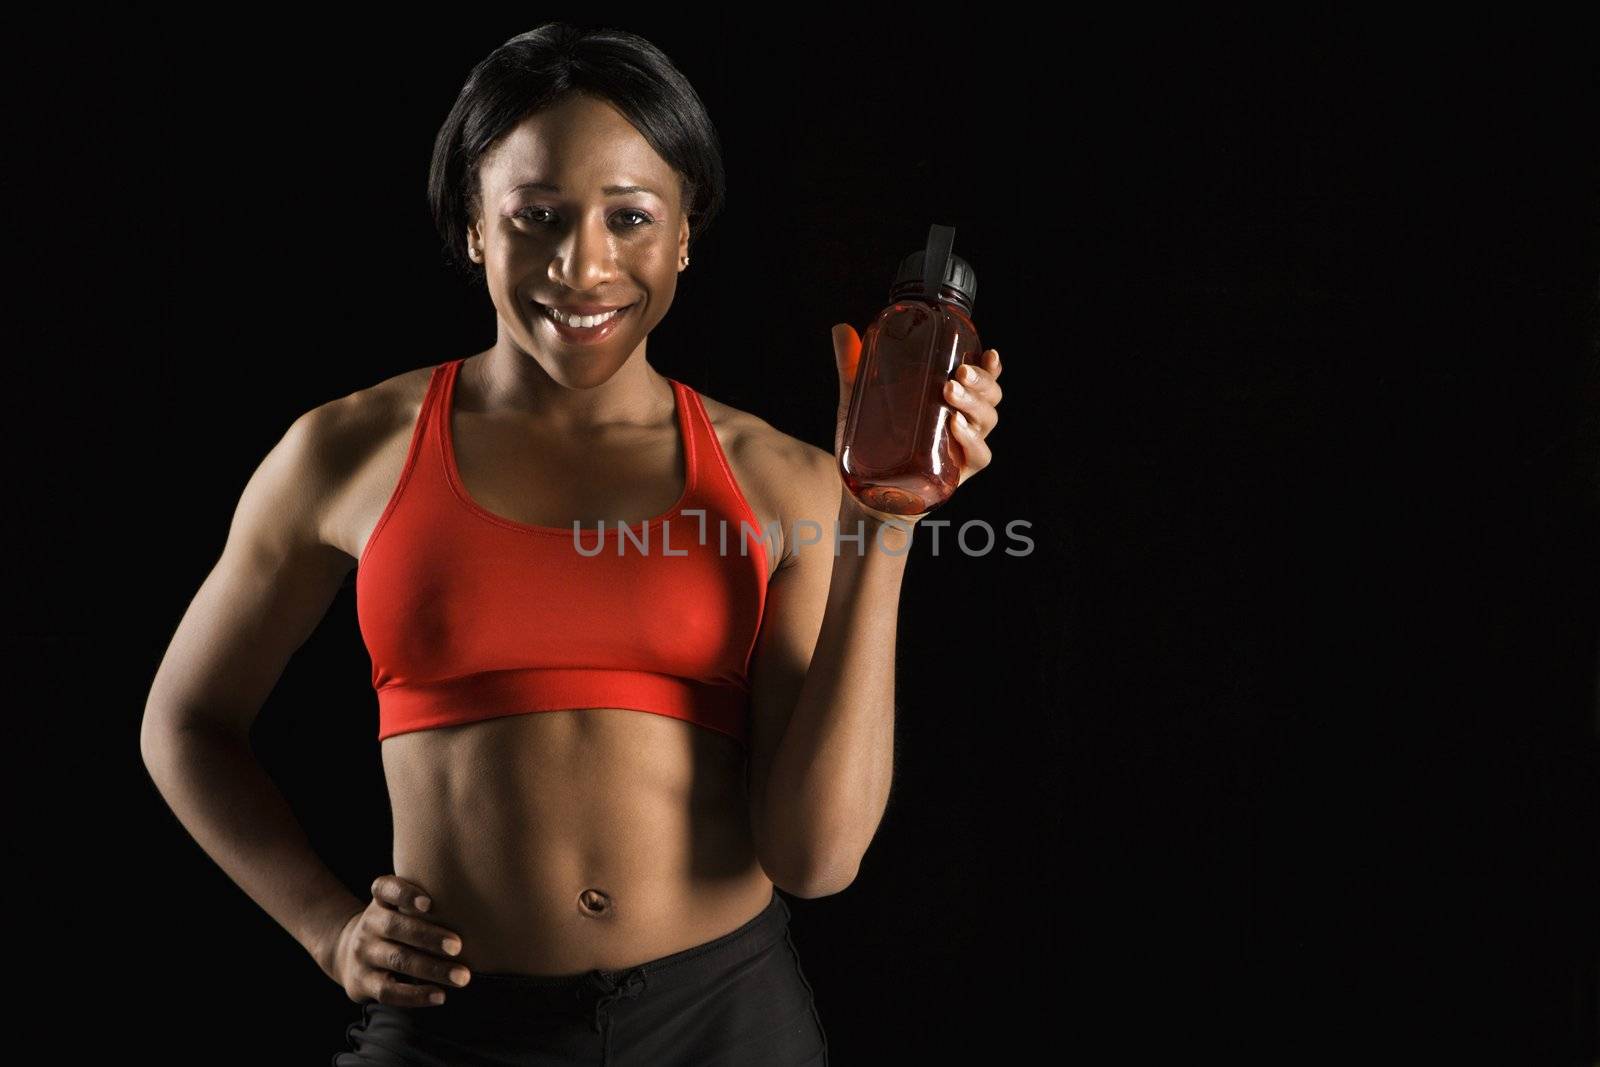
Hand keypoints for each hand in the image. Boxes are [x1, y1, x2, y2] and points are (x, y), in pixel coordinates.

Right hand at [324, 875, 470, 1006]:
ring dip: (432, 969)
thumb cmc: (394, 924)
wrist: (347, 952)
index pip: (386, 889)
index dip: (405, 894)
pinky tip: (440, 996)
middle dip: (429, 937)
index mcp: (380, 901)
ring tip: (462, 977)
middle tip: (458, 946)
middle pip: (395, 927)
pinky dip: (415, 995)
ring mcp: (363, 954)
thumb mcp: (398, 905)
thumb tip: (480, 901)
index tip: (429, 903)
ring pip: (397, 960)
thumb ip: (426, 901)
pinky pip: (388, 991)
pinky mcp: (362, 982)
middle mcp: (369, 924)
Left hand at [830, 323, 1003, 524]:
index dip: (991, 366)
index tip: (988, 352)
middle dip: (981, 380)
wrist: (864, 495)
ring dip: (974, 403)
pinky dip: (970, 440)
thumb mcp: (859, 402)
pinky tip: (955, 425)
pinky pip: (978, 455)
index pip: (980, 379)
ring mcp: (961, 448)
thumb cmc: (871, 447)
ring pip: (987, 420)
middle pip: (990, 396)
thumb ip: (853, 366)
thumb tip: (842, 328)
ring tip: (949, 391)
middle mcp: (962, 422)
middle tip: (957, 372)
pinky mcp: (956, 473)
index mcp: (949, 401)